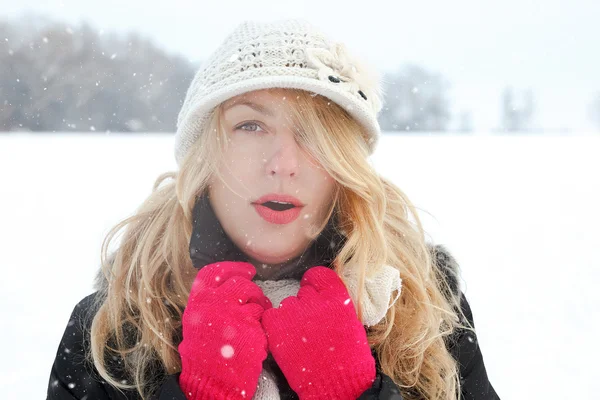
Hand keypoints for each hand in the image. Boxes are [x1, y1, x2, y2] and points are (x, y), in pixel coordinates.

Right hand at [178, 261, 272, 399]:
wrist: (211, 382)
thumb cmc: (204, 355)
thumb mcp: (197, 323)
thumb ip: (210, 303)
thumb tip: (228, 284)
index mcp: (198, 302)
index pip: (214, 272)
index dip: (232, 267)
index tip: (247, 270)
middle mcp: (214, 304)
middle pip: (240, 283)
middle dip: (252, 290)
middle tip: (256, 299)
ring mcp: (233, 315)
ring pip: (255, 298)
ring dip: (261, 305)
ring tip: (257, 319)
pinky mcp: (250, 328)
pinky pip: (263, 318)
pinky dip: (263, 325)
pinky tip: (256, 336)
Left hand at [262, 266, 375, 399]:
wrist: (335, 382)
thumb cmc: (347, 360)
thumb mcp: (350, 324)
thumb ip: (336, 307)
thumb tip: (323, 301)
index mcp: (336, 298)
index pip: (319, 275)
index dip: (314, 281)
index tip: (311, 287)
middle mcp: (315, 299)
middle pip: (303, 293)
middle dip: (305, 306)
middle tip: (309, 326)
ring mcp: (294, 310)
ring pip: (287, 305)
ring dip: (290, 317)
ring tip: (298, 339)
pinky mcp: (276, 324)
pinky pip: (271, 316)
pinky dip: (275, 326)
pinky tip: (284, 340)